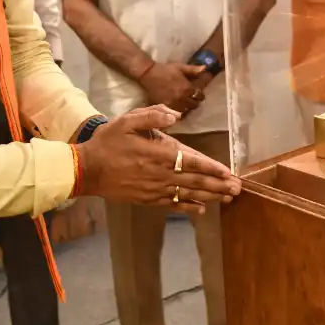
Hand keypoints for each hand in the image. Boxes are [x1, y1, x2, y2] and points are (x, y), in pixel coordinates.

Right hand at [76, 107, 240, 213]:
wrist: (87, 170)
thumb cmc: (108, 142)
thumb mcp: (127, 121)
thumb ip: (152, 115)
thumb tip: (176, 115)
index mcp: (159, 153)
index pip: (192, 161)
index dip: (212, 168)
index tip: (229, 172)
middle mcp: (160, 174)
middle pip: (195, 181)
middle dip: (218, 185)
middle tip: (237, 189)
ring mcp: (154, 189)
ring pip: (187, 194)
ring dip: (209, 196)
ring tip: (227, 198)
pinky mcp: (147, 199)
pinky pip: (172, 204)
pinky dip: (187, 207)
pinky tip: (200, 209)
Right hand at [138, 62, 207, 113]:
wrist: (149, 75)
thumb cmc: (166, 70)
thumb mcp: (180, 67)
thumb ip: (193, 70)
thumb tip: (205, 68)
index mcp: (187, 88)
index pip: (200, 96)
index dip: (200, 94)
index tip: (197, 92)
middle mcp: (182, 98)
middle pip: (194, 105)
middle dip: (194, 101)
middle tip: (191, 98)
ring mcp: (173, 104)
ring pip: (186, 111)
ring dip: (186, 107)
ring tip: (184, 103)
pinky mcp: (165, 108)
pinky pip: (175, 114)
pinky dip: (178, 111)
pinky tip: (176, 107)